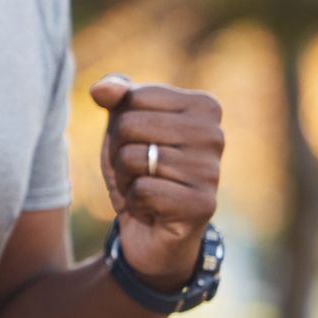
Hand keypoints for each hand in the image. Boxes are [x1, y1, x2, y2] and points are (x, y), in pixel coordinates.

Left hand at [89, 76, 223, 288]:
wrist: (151, 228)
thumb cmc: (139, 169)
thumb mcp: (122, 126)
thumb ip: (115, 95)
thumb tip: (102, 88)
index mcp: (203, 106)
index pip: (134, 96)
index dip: (120, 123)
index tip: (138, 143)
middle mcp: (215, 134)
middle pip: (128, 125)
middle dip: (118, 151)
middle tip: (139, 170)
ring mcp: (212, 170)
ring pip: (133, 158)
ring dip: (126, 178)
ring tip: (146, 187)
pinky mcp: (202, 204)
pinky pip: (142, 190)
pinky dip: (135, 201)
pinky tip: (153, 208)